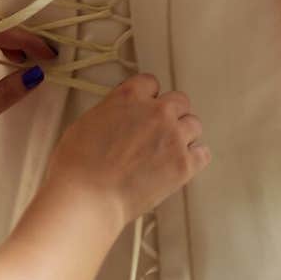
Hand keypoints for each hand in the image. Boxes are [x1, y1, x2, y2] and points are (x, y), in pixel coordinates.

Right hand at [46, 73, 208, 227]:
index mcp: (128, 97)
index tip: (146, 107)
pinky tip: (181, 165)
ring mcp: (173, 137)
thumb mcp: (87, 123)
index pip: (150, 83)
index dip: (148, 97)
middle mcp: (156, 112)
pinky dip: (194, 158)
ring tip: (169, 151)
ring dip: (183, 135)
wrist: (88, 197)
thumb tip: (119, 120)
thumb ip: (111, 113)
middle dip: (170, 114)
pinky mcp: (183, 164)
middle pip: (179, 101)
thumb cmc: (77, 166)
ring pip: (194, 124)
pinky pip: (203, 153)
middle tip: (159, 131)